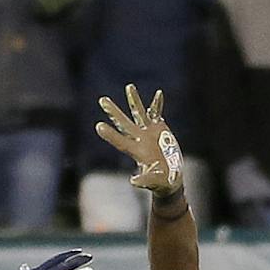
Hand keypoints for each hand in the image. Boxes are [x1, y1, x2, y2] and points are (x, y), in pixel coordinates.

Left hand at [94, 83, 183, 198]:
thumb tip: (133, 181)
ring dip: (134, 100)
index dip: (110, 134)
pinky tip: (158, 93)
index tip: (98, 126)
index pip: (120, 141)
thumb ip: (144, 180)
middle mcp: (139, 139)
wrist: (171, 177)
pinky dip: (158, 104)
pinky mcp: (159, 129)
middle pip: (123, 123)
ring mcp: (148, 132)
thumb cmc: (161, 182)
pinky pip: (157, 113)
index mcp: (136, 151)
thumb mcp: (154, 182)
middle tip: (102, 100)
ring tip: (129, 86)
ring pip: (139, 113)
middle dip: (113, 112)